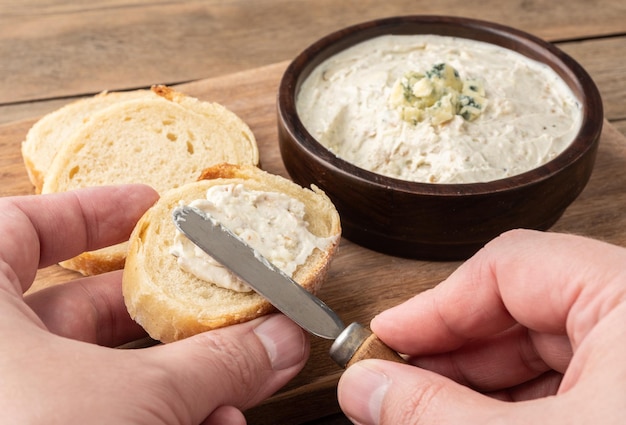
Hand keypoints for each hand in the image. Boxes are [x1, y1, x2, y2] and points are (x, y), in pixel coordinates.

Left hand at [0, 185, 308, 424]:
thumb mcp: (134, 401)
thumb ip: (214, 360)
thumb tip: (283, 335)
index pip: (26, 225)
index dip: (95, 211)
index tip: (152, 209)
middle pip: (81, 308)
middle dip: (167, 315)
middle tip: (223, 308)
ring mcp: (7, 401)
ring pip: (94, 376)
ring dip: (174, 380)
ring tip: (234, 388)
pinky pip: (90, 416)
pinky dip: (148, 418)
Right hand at [338, 229, 625, 423]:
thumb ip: (436, 415)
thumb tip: (363, 389)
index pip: (513, 267)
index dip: (438, 304)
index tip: (387, 340)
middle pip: (524, 310)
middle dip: (452, 352)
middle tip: (395, 388)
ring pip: (543, 356)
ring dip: (478, 387)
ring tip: (425, 414)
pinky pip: (570, 392)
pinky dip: (516, 410)